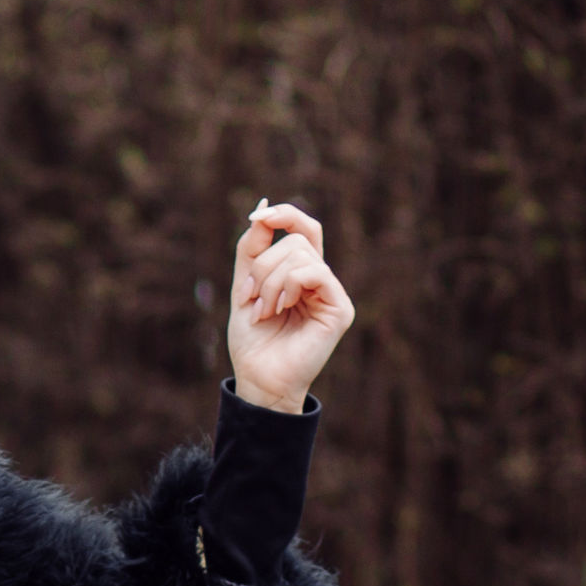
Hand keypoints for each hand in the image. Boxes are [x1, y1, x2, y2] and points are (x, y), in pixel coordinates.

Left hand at [226, 200, 352, 413]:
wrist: (258, 377)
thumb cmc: (253, 339)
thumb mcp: (244, 285)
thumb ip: (252, 248)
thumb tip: (263, 207)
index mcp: (300, 273)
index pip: (303, 228)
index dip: (284, 215)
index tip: (257, 217)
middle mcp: (321, 281)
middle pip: (297, 240)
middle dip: (263, 265)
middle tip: (252, 297)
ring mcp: (332, 294)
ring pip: (302, 254)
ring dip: (271, 280)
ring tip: (265, 310)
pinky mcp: (340, 308)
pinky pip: (316, 272)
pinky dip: (289, 284)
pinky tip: (281, 308)